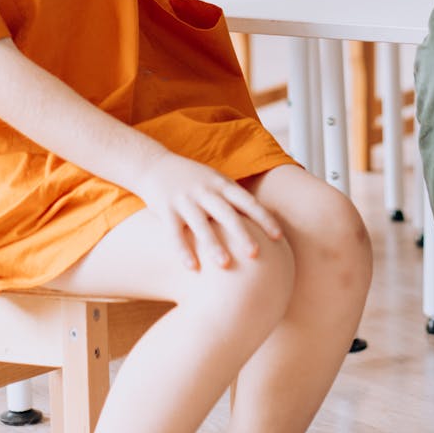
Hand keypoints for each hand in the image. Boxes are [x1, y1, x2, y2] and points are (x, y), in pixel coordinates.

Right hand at [136, 149, 282, 271]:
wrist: (154, 165)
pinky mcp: (166, 209)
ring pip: (201, 224)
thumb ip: (234, 198)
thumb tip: (262, 220)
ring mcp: (185, 200)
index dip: (264, 218)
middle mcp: (205, 191)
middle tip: (256, 254)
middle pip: (227, 214)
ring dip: (213, 245)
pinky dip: (183, 251)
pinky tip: (192, 268)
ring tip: (225, 265)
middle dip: (242, 234)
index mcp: (221, 184)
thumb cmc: (193, 178)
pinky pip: (174, 233)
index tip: (278, 237)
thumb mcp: (215, 181)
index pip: (247, 201)